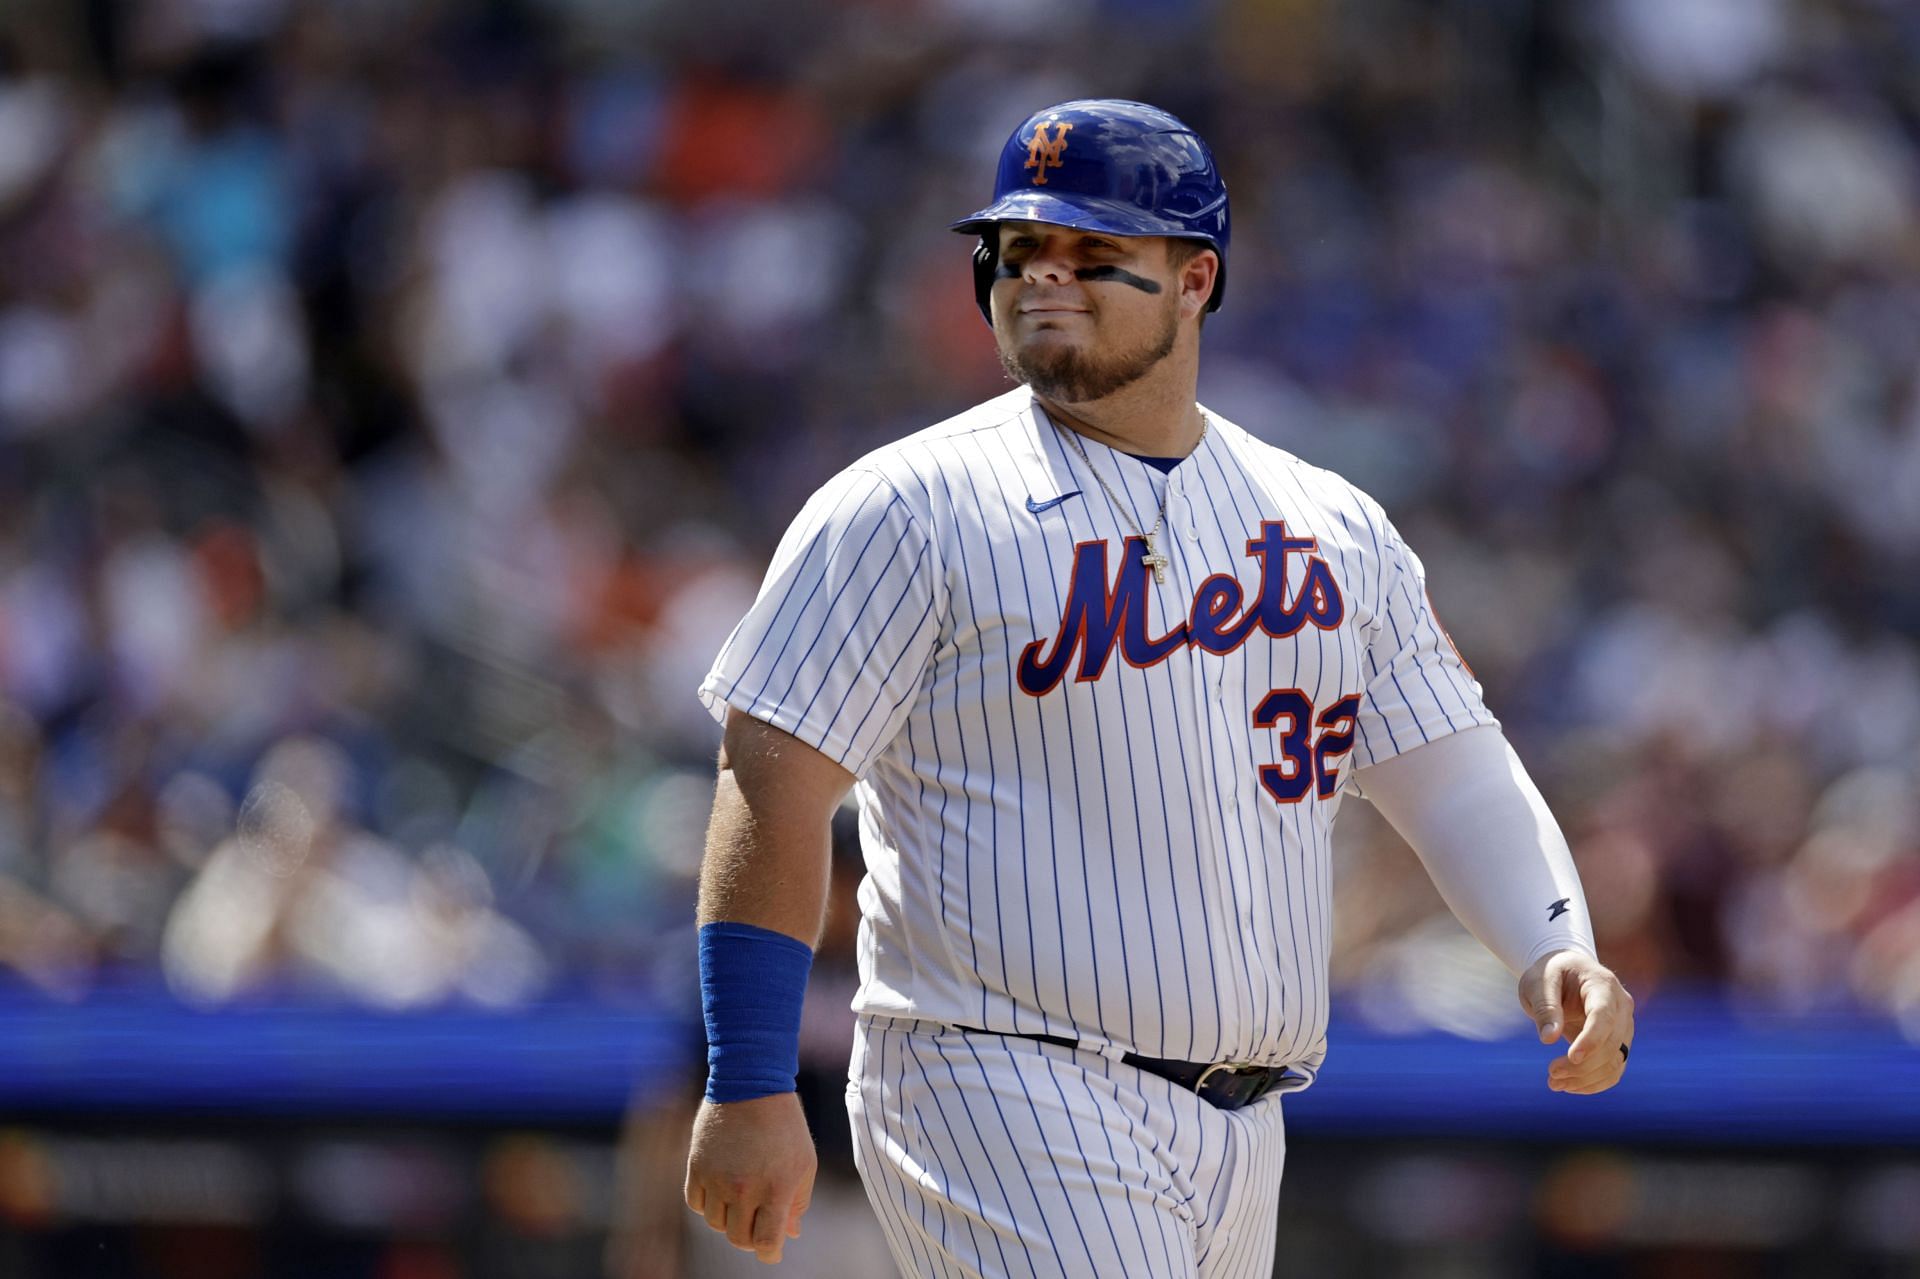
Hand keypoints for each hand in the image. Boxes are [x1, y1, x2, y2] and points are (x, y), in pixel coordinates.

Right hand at [684, 1092, 816, 1264]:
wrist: (750, 1082)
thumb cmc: (784, 1123)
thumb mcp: (804, 1161)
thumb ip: (797, 1200)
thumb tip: (789, 1233)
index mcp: (776, 1189)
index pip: (767, 1242)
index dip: (770, 1252)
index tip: (772, 1250)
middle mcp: (744, 1188)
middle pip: (739, 1238)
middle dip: (751, 1236)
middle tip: (758, 1220)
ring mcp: (717, 1179)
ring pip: (716, 1224)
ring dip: (729, 1218)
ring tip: (741, 1197)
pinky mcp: (696, 1166)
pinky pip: (696, 1204)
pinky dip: (708, 1204)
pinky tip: (721, 1188)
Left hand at [1518, 948, 1634, 1094]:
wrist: (1565, 974)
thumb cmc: (1550, 974)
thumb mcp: (1538, 982)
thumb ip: (1545, 1007)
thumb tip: (1549, 1039)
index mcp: (1603, 984)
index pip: (1605, 1016)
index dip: (1591, 1039)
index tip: (1571, 1057)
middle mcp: (1621, 1006)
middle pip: (1611, 1043)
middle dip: (1583, 1065)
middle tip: (1551, 1074)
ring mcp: (1624, 1026)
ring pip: (1615, 1061)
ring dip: (1587, 1078)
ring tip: (1554, 1084)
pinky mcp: (1619, 1043)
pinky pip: (1614, 1069)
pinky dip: (1594, 1082)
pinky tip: (1570, 1086)